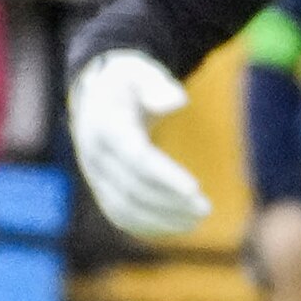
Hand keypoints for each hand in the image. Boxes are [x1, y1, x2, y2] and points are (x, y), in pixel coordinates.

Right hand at [68, 51, 209, 243]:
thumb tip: (176, 102)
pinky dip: (146, 226)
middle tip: (205, 209)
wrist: (95, 94)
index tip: (195, 189)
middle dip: (169, 202)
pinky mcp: (100, 186)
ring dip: (160, 219)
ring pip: (123, 207)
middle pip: (132, 187)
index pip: (137, 158)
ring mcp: (94, 174)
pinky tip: (176, 228)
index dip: (165, 176)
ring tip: (196, 221)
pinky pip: (119, 214)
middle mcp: (95, 154)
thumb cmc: (128, 81)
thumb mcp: (141, 71)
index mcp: (106, 125)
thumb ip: (157, 84)